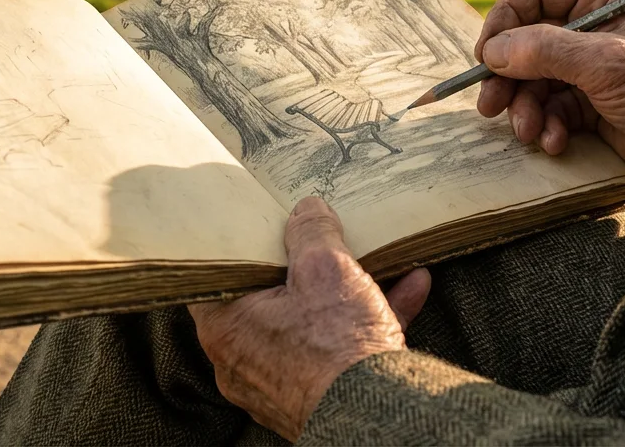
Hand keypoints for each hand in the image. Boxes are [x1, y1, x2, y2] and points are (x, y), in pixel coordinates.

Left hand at [189, 197, 431, 440]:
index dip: (236, 247)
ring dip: (347, 292)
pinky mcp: (315, 396)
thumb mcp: (327, 266)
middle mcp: (242, 360)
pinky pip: (337, 350)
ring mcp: (278, 382)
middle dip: (304, 268)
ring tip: (379, 263)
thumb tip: (307, 209)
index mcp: (227, 326)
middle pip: (267, 298)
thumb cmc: (337, 345)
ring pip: (309, 324)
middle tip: (319, 242)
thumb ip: (311, 230)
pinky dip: (367, 321)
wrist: (378, 414)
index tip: (255, 227)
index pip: (215, 276)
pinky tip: (409, 290)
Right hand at [475, 0, 624, 193]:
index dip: (505, 17)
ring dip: (524, 106)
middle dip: (508, 74)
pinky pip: (549, 106)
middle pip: (525, 36)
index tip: (489, 55)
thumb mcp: (608, 66)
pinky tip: (557, 141)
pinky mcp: (589, 99)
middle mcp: (595, 22)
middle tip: (491, 104)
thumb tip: (493, 52)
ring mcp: (590, 62)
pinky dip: (545, 125)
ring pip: (532, 76)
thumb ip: (546, 51)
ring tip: (529, 131)